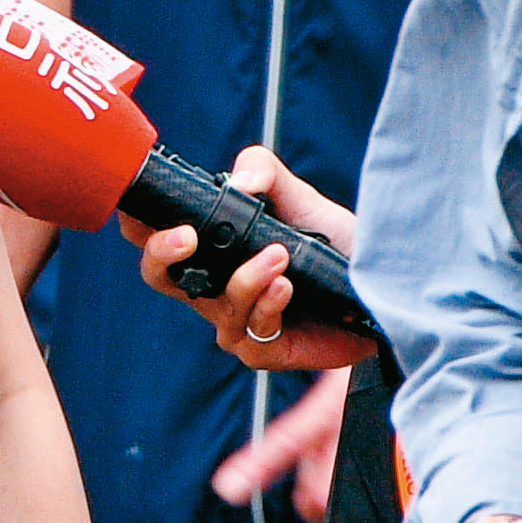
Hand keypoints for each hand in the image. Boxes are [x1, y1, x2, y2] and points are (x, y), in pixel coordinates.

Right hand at [139, 141, 375, 369]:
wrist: (383, 283)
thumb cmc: (334, 242)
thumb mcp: (300, 197)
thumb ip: (265, 173)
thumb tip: (239, 180)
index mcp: (210, 247)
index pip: (154, 234)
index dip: (138, 220)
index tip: (145, 203)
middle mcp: (213, 285)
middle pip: (158, 276)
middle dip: (161, 254)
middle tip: (185, 236)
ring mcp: (234, 319)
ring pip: (213, 305)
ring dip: (243, 279)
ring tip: (278, 255)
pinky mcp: (262, 349)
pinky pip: (248, 333)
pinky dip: (265, 306)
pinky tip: (286, 286)